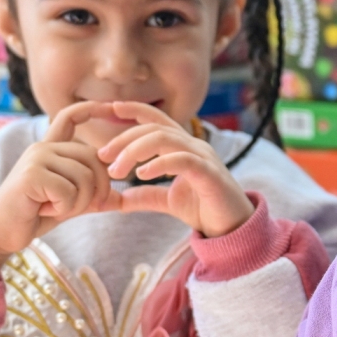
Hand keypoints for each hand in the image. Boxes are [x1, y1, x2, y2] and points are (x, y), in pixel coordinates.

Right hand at [0, 101, 118, 277]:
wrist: (1, 232)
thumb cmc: (34, 215)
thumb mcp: (70, 203)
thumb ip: (92, 196)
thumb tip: (122, 198)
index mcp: (51, 149)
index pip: (69, 117)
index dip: (91, 108)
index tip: (112, 106)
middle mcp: (43, 148)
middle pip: (94, 157)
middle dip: (100, 188)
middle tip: (90, 207)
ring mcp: (36, 159)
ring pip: (84, 177)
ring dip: (79, 203)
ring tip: (57, 208)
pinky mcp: (31, 175)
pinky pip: (69, 192)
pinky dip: (64, 208)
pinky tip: (43, 210)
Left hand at [96, 101, 253, 237]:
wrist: (233, 229)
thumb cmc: (204, 209)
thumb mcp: (167, 201)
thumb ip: (144, 196)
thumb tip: (116, 199)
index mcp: (183, 147)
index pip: (157, 120)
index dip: (134, 109)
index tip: (109, 107)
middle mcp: (194, 146)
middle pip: (154, 128)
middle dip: (124, 139)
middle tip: (102, 156)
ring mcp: (203, 158)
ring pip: (165, 139)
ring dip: (135, 151)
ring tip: (116, 170)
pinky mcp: (210, 175)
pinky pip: (183, 160)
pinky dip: (159, 163)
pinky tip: (141, 175)